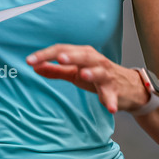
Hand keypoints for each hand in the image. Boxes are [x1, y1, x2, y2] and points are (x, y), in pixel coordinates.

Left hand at [27, 44, 149, 113]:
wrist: (129, 87)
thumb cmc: (98, 77)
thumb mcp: (75, 72)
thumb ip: (56, 70)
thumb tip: (35, 67)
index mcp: (83, 54)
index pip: (62, 49)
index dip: (46, 54)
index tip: (29, 61)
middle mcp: (95, 60)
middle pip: (82, 55)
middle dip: (70, 56)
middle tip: (58, 58)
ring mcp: (106, 74)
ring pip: (99, 70)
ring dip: (91, 72)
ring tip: (82, 74)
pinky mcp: (115, 89)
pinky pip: (113, 94)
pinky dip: (111, 101)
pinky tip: (109, 108)